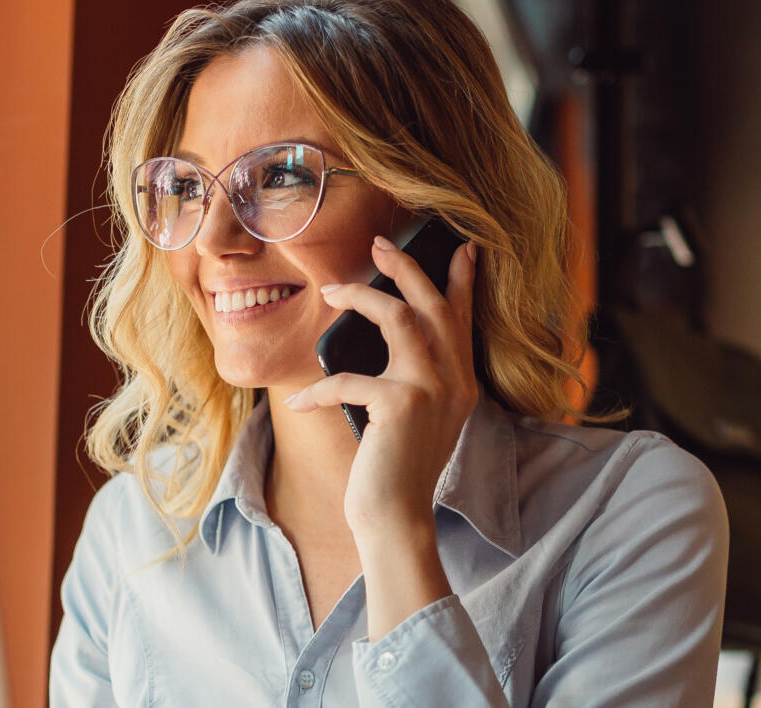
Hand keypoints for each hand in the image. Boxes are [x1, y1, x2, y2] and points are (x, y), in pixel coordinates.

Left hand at [285, 235, 478, 538]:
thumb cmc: (396, 468)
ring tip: (333, 290)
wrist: (397, 518)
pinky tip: (297, 400)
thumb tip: (389, 336)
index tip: (462, 247)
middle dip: (406, 267)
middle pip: (433, 305)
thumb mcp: (416, 417)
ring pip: (400, 318)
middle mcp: (454, 381)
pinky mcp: (400, 406)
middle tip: (379, 243)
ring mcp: (430, 390)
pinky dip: (318, 388)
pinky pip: (350, 378)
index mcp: (461, 382)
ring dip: (362, 297)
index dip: (461, 281)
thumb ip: (415, 379)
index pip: (463, 319)